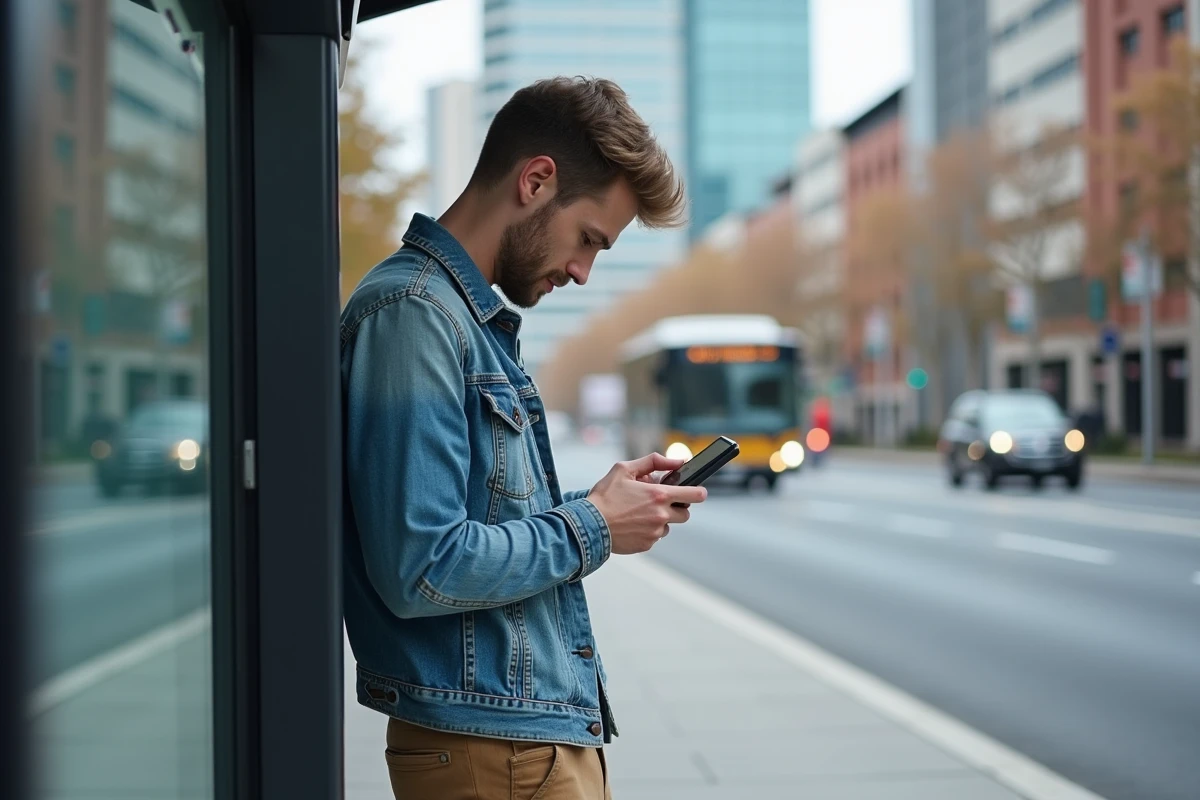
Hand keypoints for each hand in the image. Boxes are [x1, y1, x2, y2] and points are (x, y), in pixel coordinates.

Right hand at [587, 453, 707, 554]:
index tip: (698, 492)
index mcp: (659, 495)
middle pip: (685, 514)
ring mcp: (655, 532)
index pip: (695, 495)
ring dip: (659, 520)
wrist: (588, 525)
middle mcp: (661, 515)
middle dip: (676, 508)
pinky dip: (647, 530)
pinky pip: (655, 537)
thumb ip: (654, 461)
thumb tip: (677, 461)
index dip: (699, 492)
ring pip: (668, 526)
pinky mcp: (647, 544)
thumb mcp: (624, 469)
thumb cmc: (604, 496)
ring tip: (639, 513)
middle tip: (659, 502)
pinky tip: (632, 524)